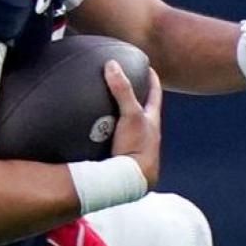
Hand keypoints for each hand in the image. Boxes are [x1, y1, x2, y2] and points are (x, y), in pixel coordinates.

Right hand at [106, 61, 162, 188]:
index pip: (155, 93)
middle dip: (134, 97)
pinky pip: (112, 140)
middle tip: (121, 83)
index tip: (147, 66)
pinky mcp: (120, 157)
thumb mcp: (131, 115)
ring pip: (127, 126)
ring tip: (101, 106)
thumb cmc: (137, 148)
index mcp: (152, 120)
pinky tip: (90, 133)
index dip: (152, 78)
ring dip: (117, 117)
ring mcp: (134, 145)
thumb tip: (112, 65)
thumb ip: (122, 90)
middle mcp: (146, 132)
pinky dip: (103, 134)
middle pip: (142, 109)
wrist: (131, 180)